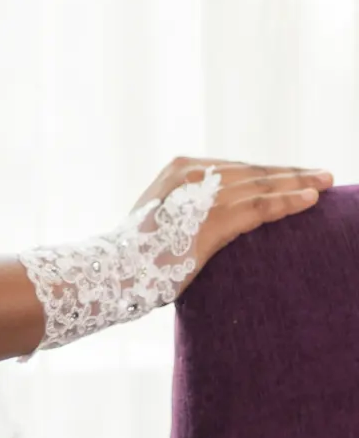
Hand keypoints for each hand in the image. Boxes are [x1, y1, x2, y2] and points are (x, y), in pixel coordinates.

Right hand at [125, 156, 334, 301]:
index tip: (293, 174)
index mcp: (180, 168)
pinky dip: (288, 202)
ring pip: (262, 185)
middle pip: (253, 171)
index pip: (235, 167)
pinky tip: (311, 200)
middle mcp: (192, 172)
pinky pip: (260, 207)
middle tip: (322, 174)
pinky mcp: (213, 219)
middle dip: (289, 173)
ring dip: (298, 183)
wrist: (113, 270)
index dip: (268, 171)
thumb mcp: (164, 217)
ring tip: (325, 183)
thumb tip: (215, 216)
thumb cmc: (136, 254)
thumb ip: (190, 207)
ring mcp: (202, 194)